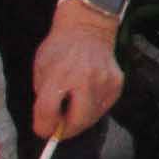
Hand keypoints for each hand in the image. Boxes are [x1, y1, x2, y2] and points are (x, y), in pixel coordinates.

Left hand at [33, 1, 121, 142]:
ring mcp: (104, 81)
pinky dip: (94, 109)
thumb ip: (43, 97)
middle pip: (77, 121)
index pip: (48, 112)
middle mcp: (84, 79)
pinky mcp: (117, 83)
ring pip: (92, 117)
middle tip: (59, 128)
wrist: (88, 28)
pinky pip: (104, 107)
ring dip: (80, 119)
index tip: (44, 130)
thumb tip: (50, 123)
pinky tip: (87, 98)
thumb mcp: (41, 70)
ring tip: (73, 109)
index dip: (44, 127)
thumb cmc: (60, 48)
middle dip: (66, 130)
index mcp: (59, 75)